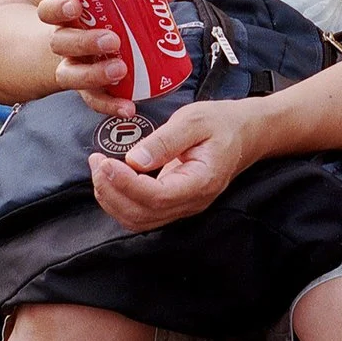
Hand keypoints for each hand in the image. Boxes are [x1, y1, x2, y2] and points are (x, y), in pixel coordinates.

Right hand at [34, 0, 130, 114]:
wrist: (79, 52)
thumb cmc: (101, 22)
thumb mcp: (110, 6)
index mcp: (65, 19)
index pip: (49, 11)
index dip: (58, 8)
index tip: (75, 6)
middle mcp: (63, 44)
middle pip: (60, 43)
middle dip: (84, 42)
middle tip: (111, 40)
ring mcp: (73, 68)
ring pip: (70, 75)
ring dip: (94, 74)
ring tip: (120, 70)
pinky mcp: (87, 90)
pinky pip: (94, 100)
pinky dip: (110, 105)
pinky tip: (128, 108)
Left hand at [87, 100, 259, 232]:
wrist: (245, 133)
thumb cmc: (221, 123)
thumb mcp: (194, 120)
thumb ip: (165, 141)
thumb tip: (134, 160)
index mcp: (201, 182)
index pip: (156, 197)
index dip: (125, 183)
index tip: (104, 162)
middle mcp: (192, 202)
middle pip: (142, 214)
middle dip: (111, 191)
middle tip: (96, 161)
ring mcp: (182, 206)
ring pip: (137, 220)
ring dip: (111, 198)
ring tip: (99, 168)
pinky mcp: (173, 204)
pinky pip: (140, 214)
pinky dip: (118, 200)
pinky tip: (110, 178)